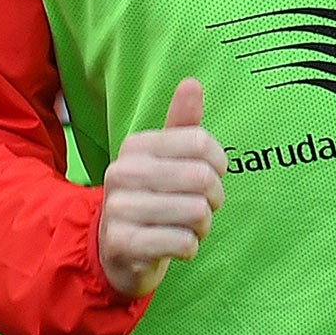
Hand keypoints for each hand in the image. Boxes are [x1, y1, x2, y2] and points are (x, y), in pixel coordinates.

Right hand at [97, 78, 226, 297]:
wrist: (116, 251)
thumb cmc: (152, 198)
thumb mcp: (165, 158)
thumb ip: (181, 123)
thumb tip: (192, 83)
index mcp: (135, 145)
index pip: (201, 142)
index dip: (219, 164)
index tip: (212, 175)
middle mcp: (122, 172)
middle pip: (202, 178)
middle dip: (214, 199)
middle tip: (203, 207)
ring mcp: (119, 209)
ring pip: (196, 212)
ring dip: (202, 225)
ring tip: (188, 227)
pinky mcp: (123, 244)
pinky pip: (183, 243)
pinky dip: (190, 247)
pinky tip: (175, 245)